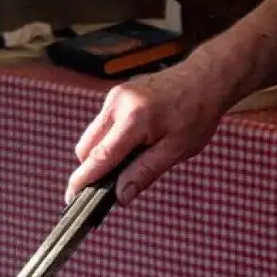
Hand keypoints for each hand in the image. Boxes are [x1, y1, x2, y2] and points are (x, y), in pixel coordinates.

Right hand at [65, 58, 235, 204]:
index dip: (82, 181)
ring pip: (91, 137)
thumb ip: (145, 172)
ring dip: (102, 154)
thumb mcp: (177, 149)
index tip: (71, 199)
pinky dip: (109, 140)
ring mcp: (114, 97)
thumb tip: (120, 196)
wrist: (206, 78)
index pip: (99, 156)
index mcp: (135, 118)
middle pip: (86, 148)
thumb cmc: (197, 112)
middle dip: (95, 168)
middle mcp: (118, 104)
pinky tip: (133, 141)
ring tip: (133, 156)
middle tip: (116, 181)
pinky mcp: (115, 95)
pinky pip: (101, 126)